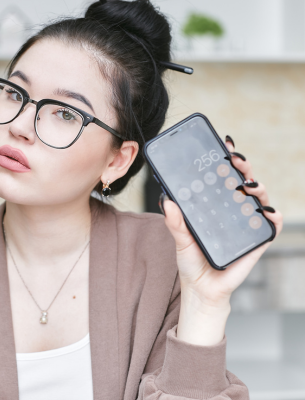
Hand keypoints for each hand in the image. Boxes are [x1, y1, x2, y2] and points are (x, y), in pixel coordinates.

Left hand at [161, 136, 282, 344]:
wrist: (202, 289)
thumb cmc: (191, 261)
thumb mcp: (180, 239)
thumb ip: (175, 221)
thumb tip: (167, 200)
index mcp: (214, 205)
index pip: (222, 178)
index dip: (226, 160)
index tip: (223, 145)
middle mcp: (233, 211)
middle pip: (243, 182)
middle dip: (242, 167)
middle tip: (235, 160)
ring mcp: (247, 225)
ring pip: (260, 199)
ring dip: (258, 188)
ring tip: (247, 185)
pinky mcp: (257, 242)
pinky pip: (272, 226)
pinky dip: (273, 217)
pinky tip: (265, 213)